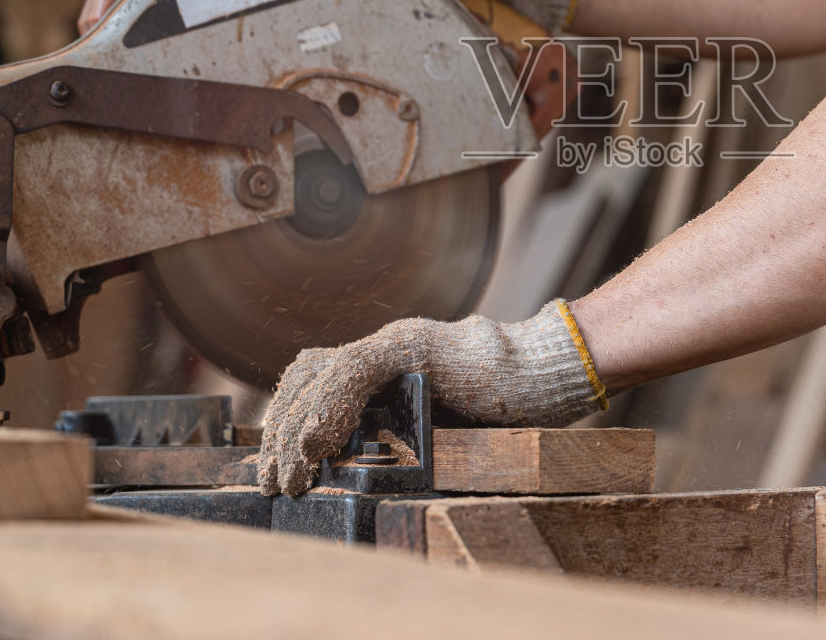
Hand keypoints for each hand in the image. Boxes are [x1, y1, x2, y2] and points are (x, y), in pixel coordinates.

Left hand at [256, 304, 606, 496]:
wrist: (549, 375)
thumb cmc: (505, 410)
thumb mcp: (435, 428)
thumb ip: (397, 435)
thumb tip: (350, 474)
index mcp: (385, 365)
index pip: (312, 380)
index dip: (286, 420)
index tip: (278, 467)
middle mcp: (383, 346)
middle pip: (305, 376)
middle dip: (281, 433)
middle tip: (276, 483)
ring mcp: (397, 342)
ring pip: (320, 374)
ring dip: (297, 428)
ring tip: (294, 475)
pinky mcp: (414, 347)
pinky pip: (354, 371)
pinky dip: (329, 408)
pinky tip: (319, 446)